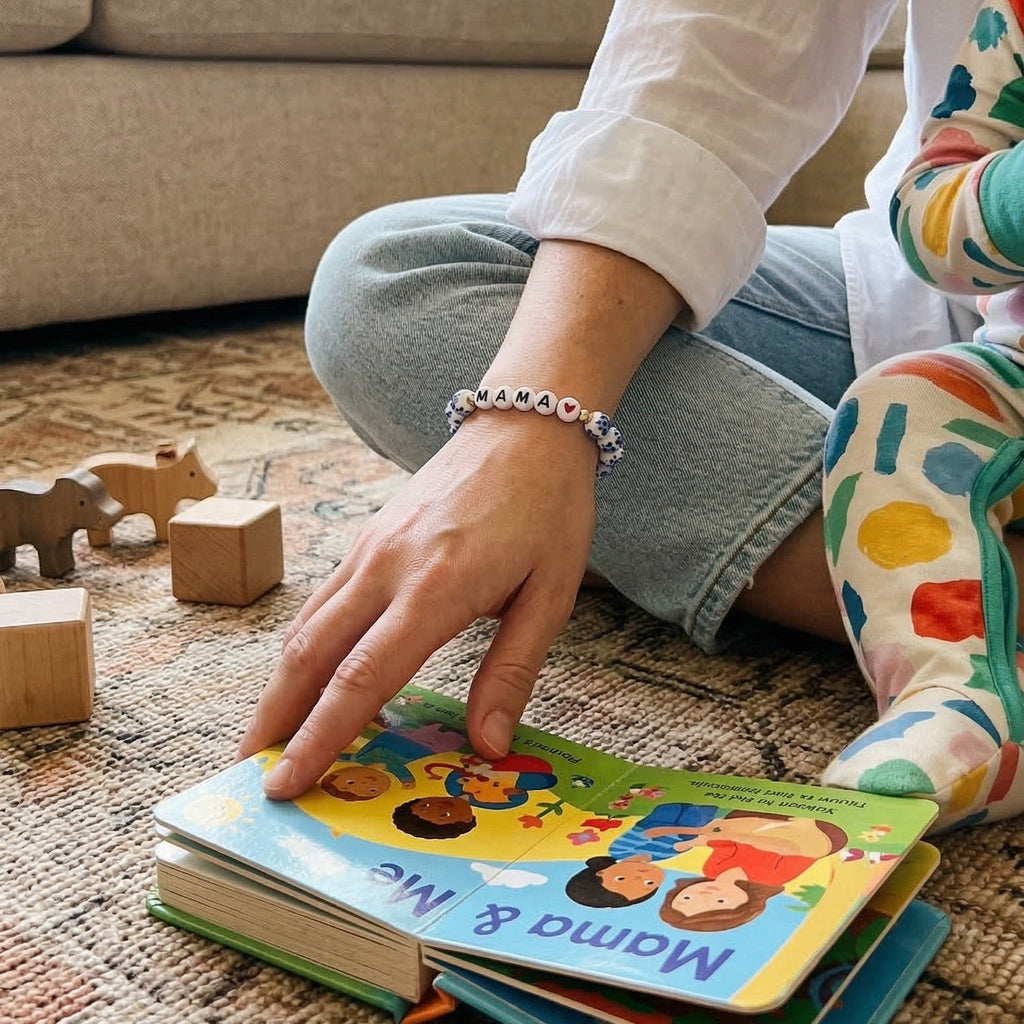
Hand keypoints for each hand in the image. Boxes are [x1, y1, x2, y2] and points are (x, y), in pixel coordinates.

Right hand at [237, 412, 596, 798]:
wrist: (526, 427)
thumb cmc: (548, 509)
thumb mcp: (551, 594)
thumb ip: (512, 671)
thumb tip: (487, 746)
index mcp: (436, 588)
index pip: (360, 679)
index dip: (319, 739)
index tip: (286, 786)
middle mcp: (387, 567)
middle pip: (309, 656)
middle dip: (274, 722)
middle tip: (252, 777)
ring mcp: (370, 548)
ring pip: (305, 627)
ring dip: (280, 687)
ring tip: (268, 738)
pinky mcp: (369, 538)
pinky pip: (324, 602)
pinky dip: (306, 649)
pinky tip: (312, 677)